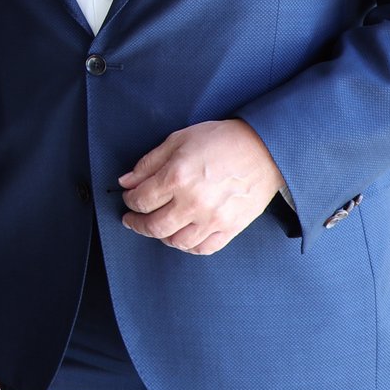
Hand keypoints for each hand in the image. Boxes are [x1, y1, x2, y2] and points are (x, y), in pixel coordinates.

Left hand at [119, 118, 283, 255]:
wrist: (264, 149)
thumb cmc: (221, 140)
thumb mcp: (177, 140)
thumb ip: (148, 164)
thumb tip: (126, 182)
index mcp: (177, 177)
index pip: (141, 200)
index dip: (129, 201)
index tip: (129, 198)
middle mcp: (193, 202)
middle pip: (154, 226)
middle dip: (137, 224)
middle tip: (132, 219)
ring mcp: (213, 218)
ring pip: (176, 242)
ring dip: (161, 236)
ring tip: (157, 226)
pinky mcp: (231, 228)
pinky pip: (203, 248)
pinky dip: (188, 246)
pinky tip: (181, 236)